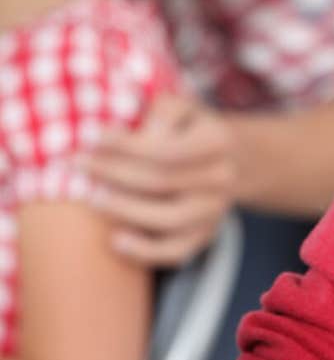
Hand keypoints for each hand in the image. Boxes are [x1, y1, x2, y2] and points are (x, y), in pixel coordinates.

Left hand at [80, 94, 235, 266]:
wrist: (229, 158)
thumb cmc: (190, 128)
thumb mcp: (182, 107)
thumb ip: (161, 111)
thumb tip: (137, 134)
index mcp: (218, 141)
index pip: (166, 149)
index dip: (125, 146)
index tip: (89, 138)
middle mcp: (222, 178)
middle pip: (161, 182)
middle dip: (113, 173)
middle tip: (78, 165)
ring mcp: (216, 210)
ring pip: (168, 219)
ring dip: (125, 210)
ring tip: (92, 198)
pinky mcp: (207, 235)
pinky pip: (176, 252)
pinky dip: (144, 251)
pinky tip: (115, 240)